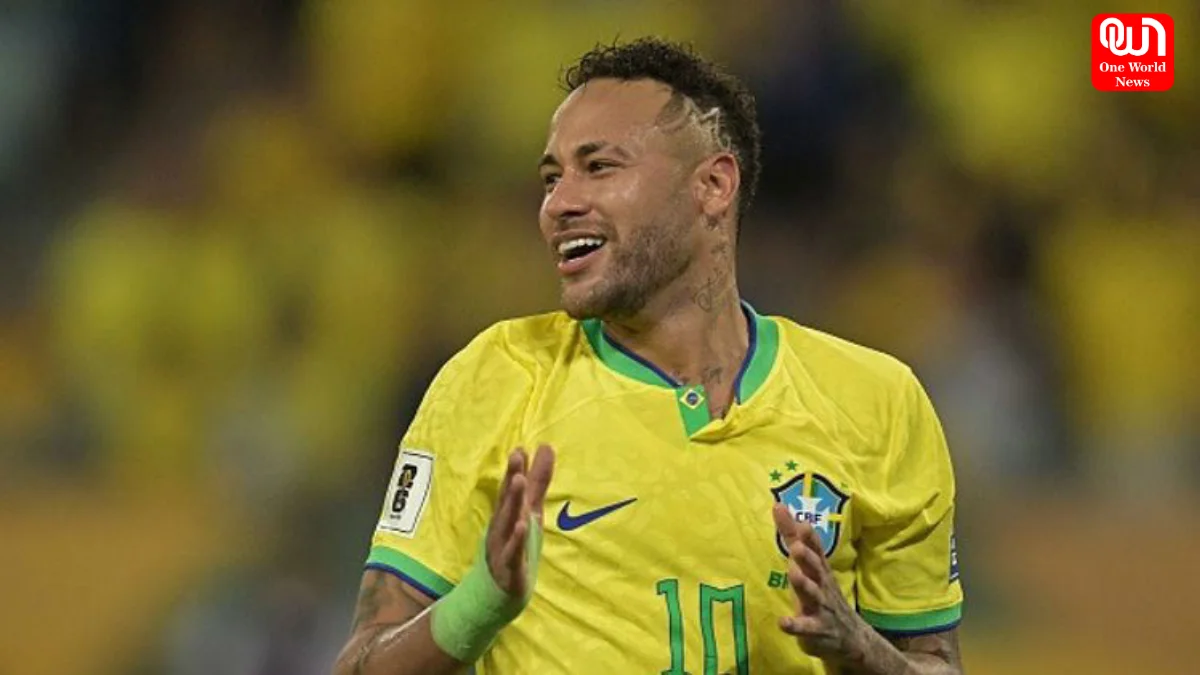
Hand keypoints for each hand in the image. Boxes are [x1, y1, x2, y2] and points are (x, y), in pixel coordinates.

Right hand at [486, 445, 554, 597]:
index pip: (510, 489)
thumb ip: (538, 481)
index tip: (521, 449)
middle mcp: (502, 528)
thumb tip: (545, 447)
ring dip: (512, 502)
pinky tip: (522, 526)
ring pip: (507, 523)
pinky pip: (512, 553)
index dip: (516, 469)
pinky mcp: (509, 569)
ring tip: (518, 481)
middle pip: (507, 501)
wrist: (500, 594)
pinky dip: (515, 540)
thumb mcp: (530, 511)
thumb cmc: (515, 546)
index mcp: (507, 515)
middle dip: (511, 478)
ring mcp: (503, 548)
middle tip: (517, 456)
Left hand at [772, 503, 868, 663]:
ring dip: (803, 585)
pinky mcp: (816, 629)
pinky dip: (795, 625)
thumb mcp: (808, 564)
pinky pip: (805, 628)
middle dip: (807, 558)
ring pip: (813, 595)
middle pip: (816, 569)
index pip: (816, 549)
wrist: (851, 636)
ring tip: (793, 574)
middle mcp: (822, 584)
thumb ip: (792, 536)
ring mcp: (821, 607)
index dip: (809, 537)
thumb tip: (778, 505)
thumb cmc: (822, 593)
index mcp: (819, 568)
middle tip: (797, 547)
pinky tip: (782, 622)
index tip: (802, 523)